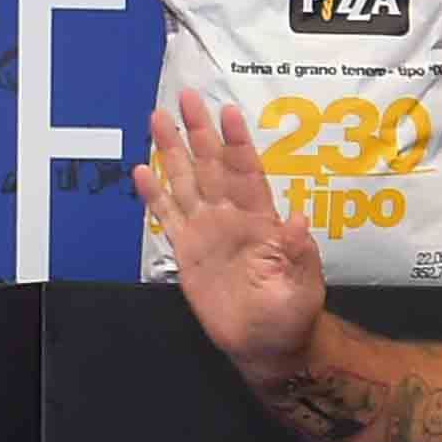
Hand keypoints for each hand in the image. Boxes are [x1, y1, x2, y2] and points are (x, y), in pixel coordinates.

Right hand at [134, 93, 325, 376]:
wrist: (267, 344)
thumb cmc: (291, 316)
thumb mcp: (301, 288)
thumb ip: (297, 254)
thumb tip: (298, 221)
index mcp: (262, 221)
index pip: (247, 173)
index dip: (238, 143)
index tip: (228, 112)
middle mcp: (232, 217)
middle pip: (212, 166)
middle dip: (200, 131)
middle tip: (187, 97)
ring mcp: (207, 231)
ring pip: (186, 182)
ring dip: (172, 151)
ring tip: (158, 119)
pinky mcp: (186, 252)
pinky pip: (168, 218)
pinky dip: (154, 196)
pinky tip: (140, 172)